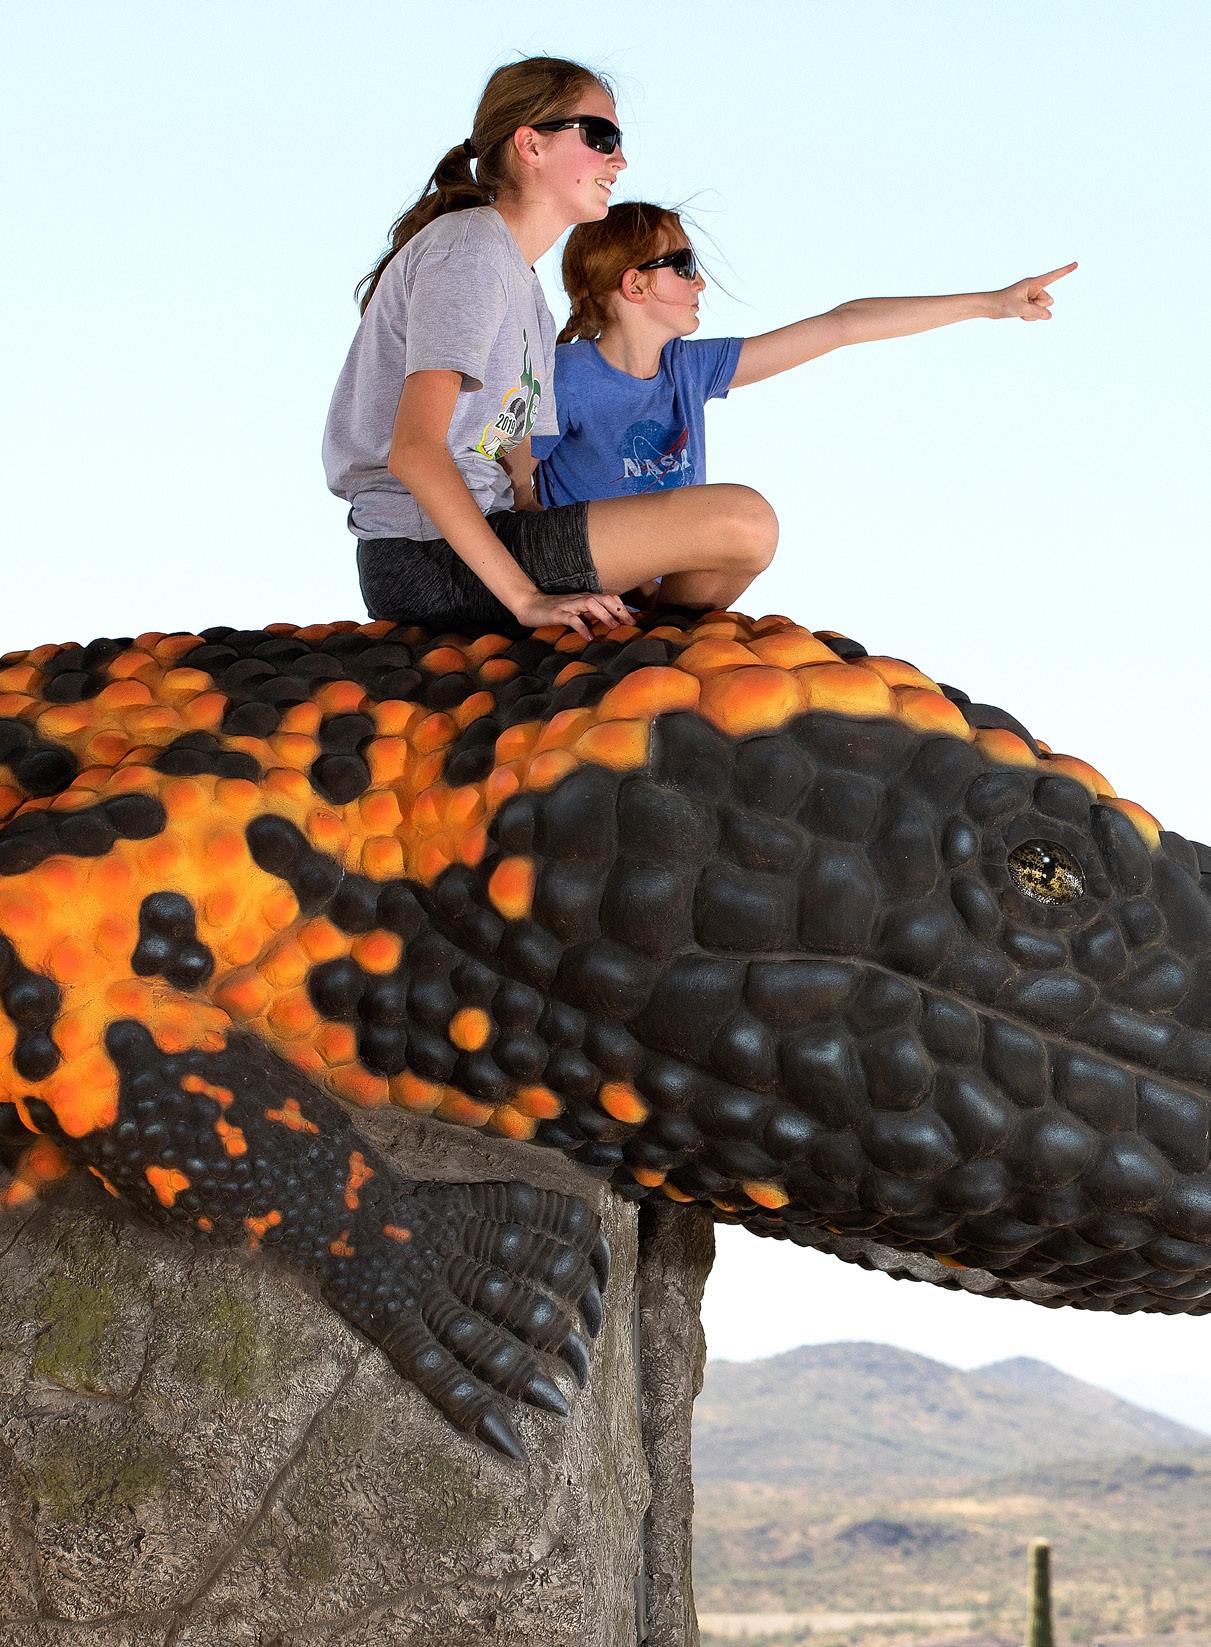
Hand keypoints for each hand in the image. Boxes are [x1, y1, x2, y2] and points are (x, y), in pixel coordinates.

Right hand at [510, 588, 631, 639]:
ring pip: (591, 604)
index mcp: (586, 598)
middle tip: (631, 624)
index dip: (623, 607)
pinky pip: (572, 618)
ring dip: (604, 615)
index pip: (609, 598)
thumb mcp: (575, 612)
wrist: (529, 604)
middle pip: (604, 598)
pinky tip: (588, 637)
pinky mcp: (557, 613)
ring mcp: (569, 605)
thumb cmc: (554, 610)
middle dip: (619, 610)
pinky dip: (582, 627)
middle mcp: (580, 598)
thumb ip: (590, 615)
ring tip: (614, 627)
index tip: (635, 620)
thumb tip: (608, 624)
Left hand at [993, 262, 1077, 320]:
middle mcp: (1034, 288)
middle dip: (1038, 307)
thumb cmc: (1002, 303)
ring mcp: (1032, 297)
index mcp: (1033, 283)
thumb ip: (1037, 313)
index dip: (1065, 271)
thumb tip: (1049, 316)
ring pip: (1043, 310)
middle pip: (1048, 301)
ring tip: (1018, 309)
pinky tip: (1018, 313)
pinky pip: (1036, 315)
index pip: (1053, 276)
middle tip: (1023, 306)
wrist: (990, 307)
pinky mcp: (1029, 304)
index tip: (1076, 264)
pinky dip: (1028, 317)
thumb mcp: (1021, 309)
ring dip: (1032, 314)